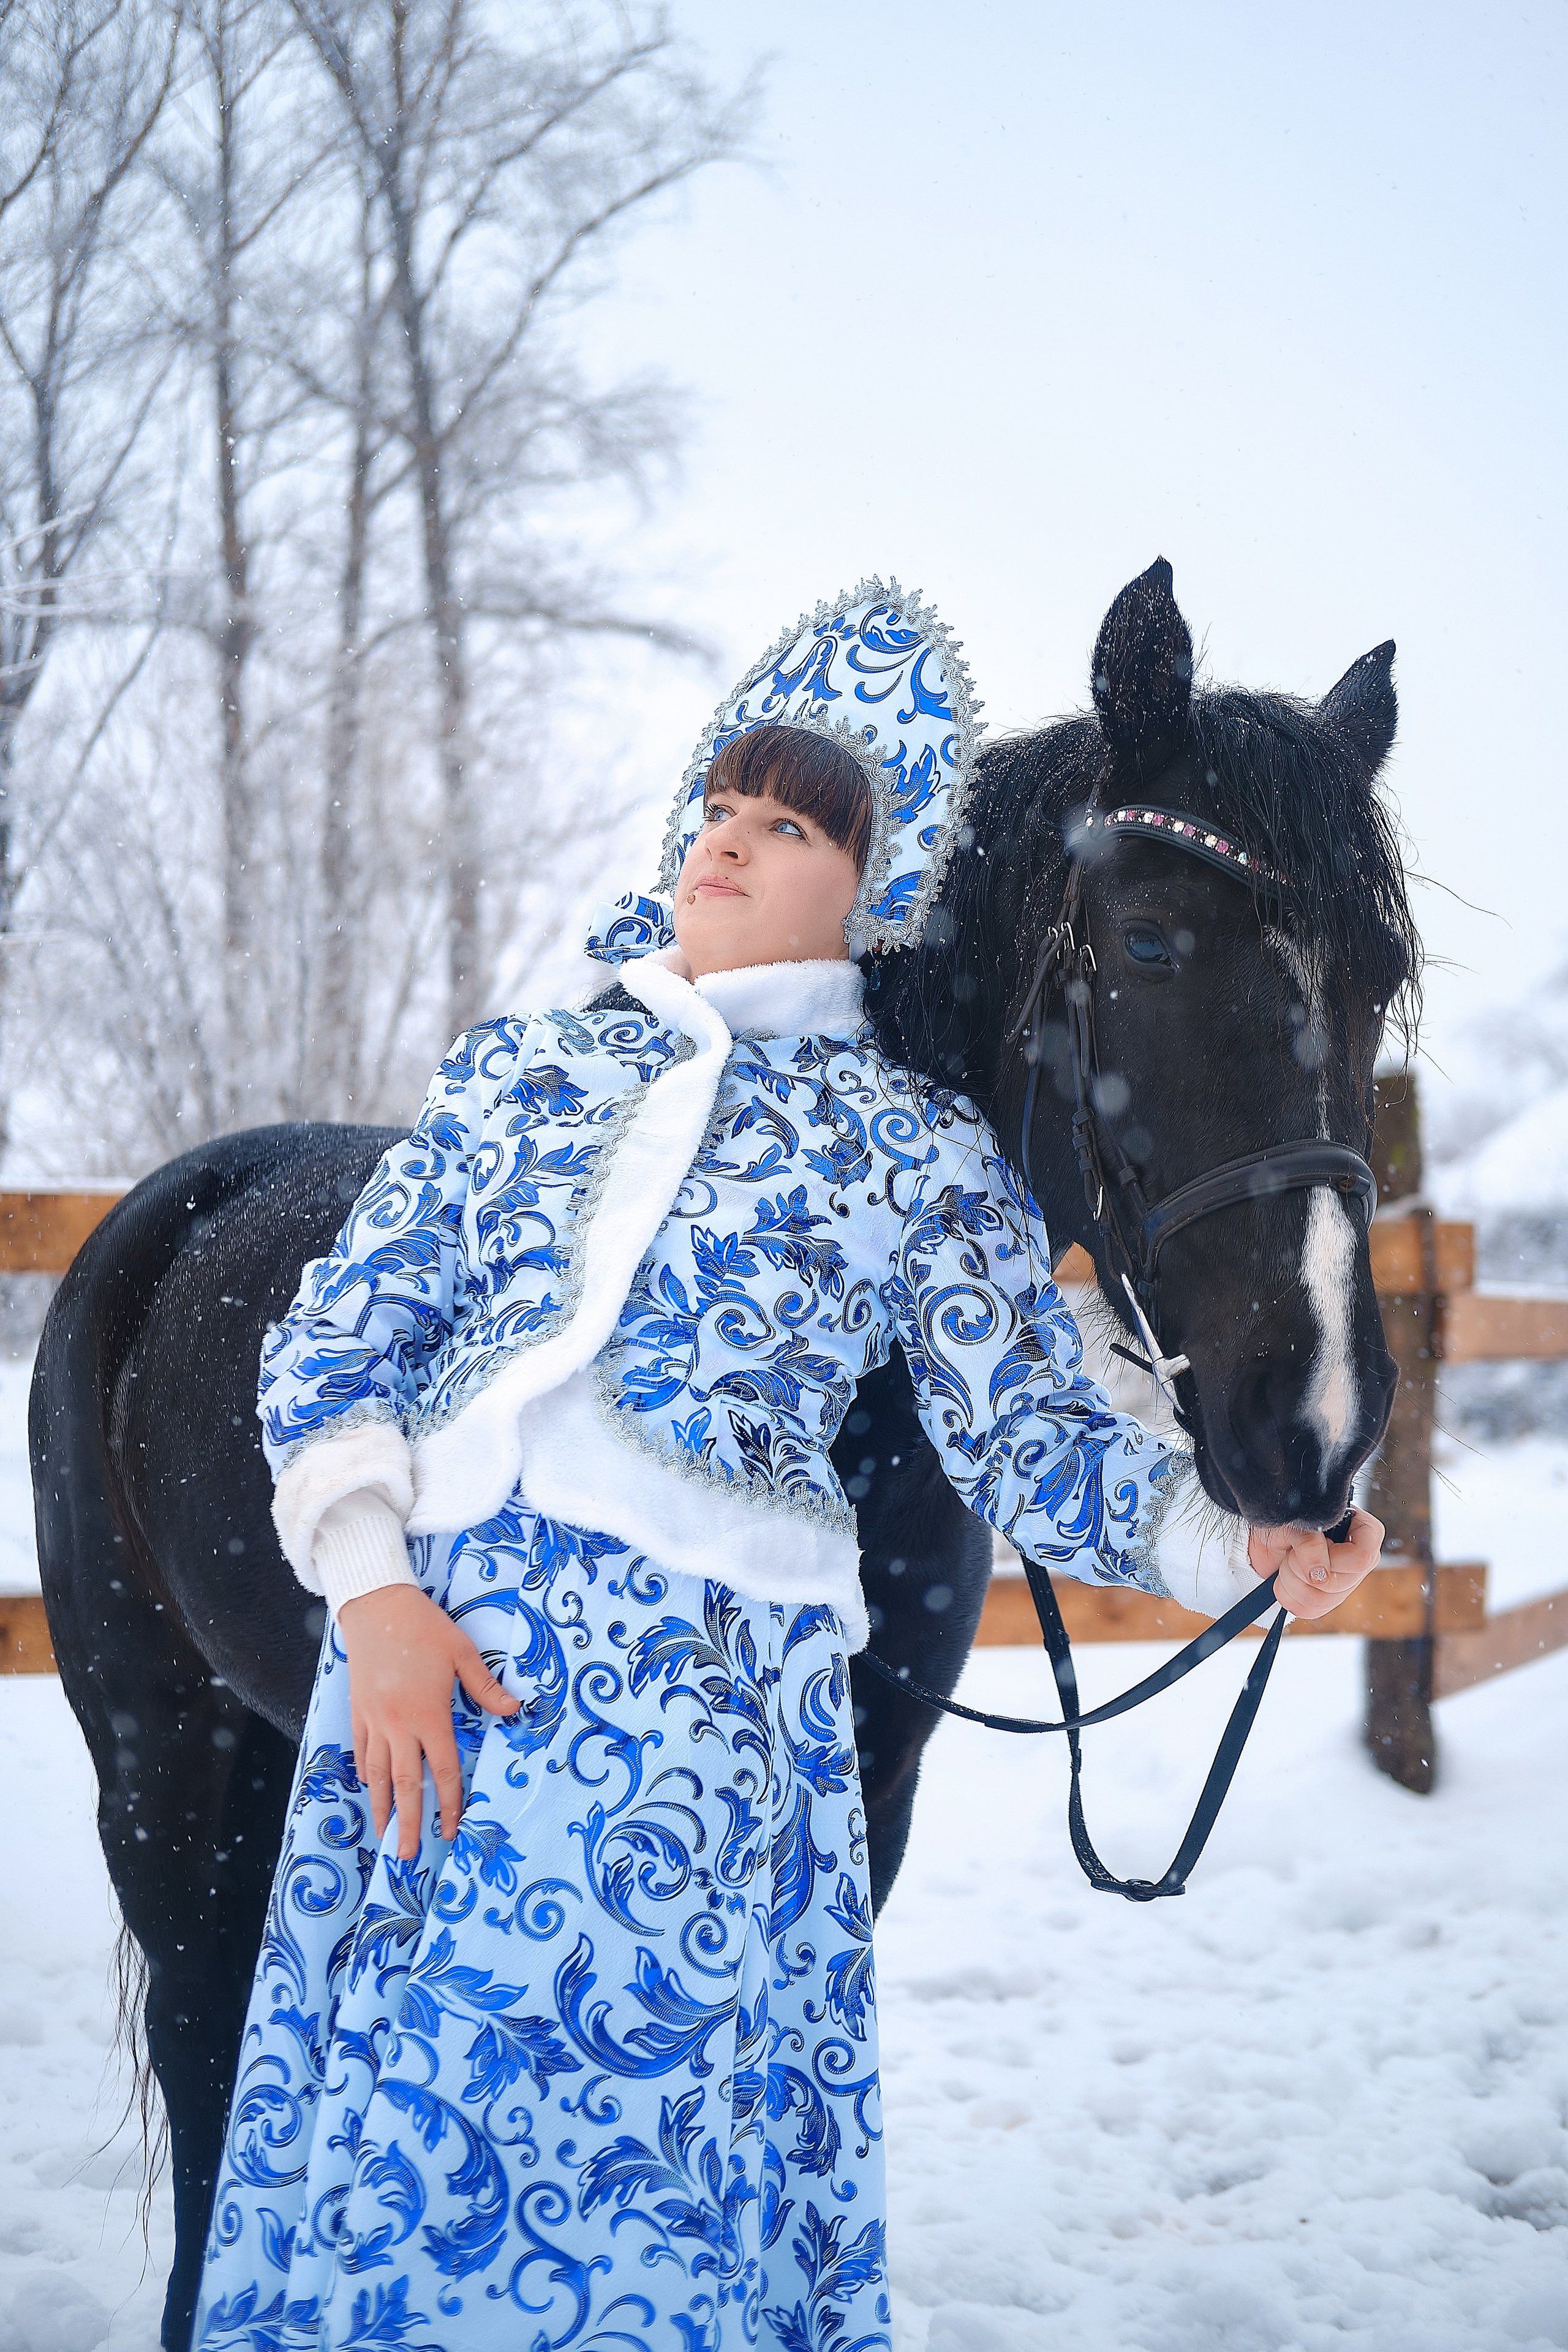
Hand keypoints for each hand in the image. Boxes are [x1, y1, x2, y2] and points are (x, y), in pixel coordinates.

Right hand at [338, 1584, 518, 1858]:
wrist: (376, 1607)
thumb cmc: (424, 1628)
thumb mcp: (462, 1653)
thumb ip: (485, 1687)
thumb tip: (514, 1710)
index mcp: (428, 1714)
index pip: (442, 1770)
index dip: (448, 1803)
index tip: (451, 1829)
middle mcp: (398, 1724)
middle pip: (404, 1784)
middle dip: (408, 1822)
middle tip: (406, 1856)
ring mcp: (374, 1719)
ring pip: (377, 1773)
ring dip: (381, 1806)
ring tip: (383, 1834)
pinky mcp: (358, 1710)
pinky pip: (360, 1749)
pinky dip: (365, 1771)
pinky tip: (369, 1786)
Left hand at [1247, 1506, 1384, 1619]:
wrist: (1267, 1534)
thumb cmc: (1286, 1520)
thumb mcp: (1296, 1523)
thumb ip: (1310, 1544)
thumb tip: (1319, 1576)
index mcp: (1365, 1534)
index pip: (1361, 1558)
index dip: (1332, 1558)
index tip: (1311, 1546)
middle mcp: (1360, 1561)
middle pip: (1339, 1585)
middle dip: (1302, 1569)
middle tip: (1292, 1550)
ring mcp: (1344, 1583)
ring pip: (1321, 1601)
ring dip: (1292, 1581)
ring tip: (1287, 1561)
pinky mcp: (1326, 1599)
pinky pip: (1309, 1611)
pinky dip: (1288, 1595)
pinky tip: (1285, 1578)